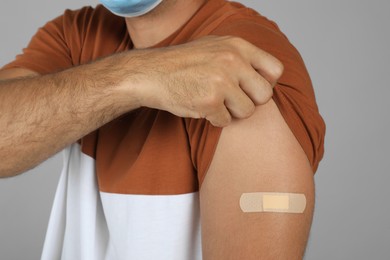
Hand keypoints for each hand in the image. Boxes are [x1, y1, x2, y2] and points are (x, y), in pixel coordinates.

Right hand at [130, 36, 283, 126]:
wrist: (151, 73)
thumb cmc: (183, 63)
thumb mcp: (215, 47)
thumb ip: (242, 57)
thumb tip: (269, 77)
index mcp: (238, 46)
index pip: (276, 70)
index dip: (266, 83)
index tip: (251, 88)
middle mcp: (232, 61)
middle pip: (265, 95)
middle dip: (250, 102)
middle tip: (232, 99)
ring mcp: (221, 81)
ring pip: (247, 111)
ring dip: (231, 112)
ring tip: (214, 102)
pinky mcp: (209, 102)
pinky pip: (225, 121)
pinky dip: (214, 119)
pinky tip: (201, 107)